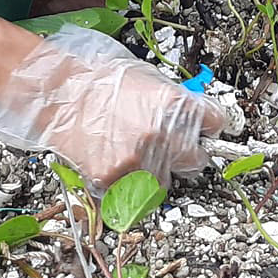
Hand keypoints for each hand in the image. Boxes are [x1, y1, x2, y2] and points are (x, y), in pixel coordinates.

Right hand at [0, 24, 222, 191]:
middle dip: (185, 157)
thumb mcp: (149, 82)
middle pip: (196, 161)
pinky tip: (112, 163)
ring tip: (131, 154)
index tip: (205, 132)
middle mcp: (163, 135)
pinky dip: (123, 186)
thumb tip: (194, 119)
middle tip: (169, 151)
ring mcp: (139, 160)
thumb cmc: (102, 83)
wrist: (61, 93)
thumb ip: (174, 104)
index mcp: (177, 106)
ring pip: (162, 184)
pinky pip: (129, 195)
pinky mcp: (114, 180)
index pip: (215, 123)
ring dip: (151, 175)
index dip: (209, 127)